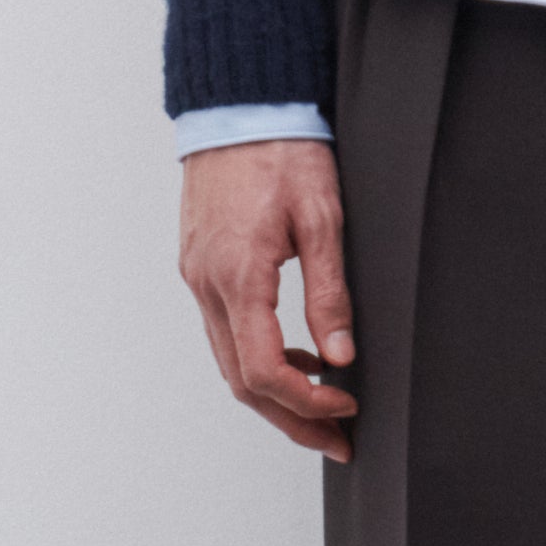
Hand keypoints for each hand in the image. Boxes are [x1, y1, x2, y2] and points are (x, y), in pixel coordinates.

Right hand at [178, 138, 357, 459]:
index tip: (348, 408)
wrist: (240, 105)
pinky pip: (224, 331)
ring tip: (324, 405)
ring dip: (274, 393)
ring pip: (229, 361)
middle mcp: (207, 284)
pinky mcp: (199, 266)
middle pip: (241, 382)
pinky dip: (258, 357)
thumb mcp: (323, 218)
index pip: (263, 371)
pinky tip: (297, 356)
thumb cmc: (284, 152)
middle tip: (337, 441)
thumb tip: (341, 356)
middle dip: (290, 419)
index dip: (307, 402)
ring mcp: (197, 276)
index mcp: (238, 276)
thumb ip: (329, 293)